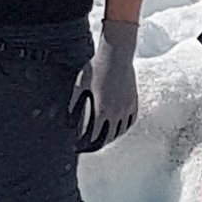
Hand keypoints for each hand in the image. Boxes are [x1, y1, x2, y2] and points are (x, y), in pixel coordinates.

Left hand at [73, 21, 141, 149]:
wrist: (117, 55)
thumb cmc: (96, 67)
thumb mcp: (80, 84)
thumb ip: (74, 101)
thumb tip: (67, 116)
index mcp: (102, 110)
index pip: (95, 134)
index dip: (86, 142)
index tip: (79, 146)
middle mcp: (117, 112)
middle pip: (109, 136)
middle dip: (99, 144)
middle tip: (90, 147)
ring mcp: (127, 107)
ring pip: (121, 130)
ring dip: (112, 137)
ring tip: (104, 140)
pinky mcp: (134, 101)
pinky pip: (131, 120)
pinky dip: (124, 127)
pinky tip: (120, 128)